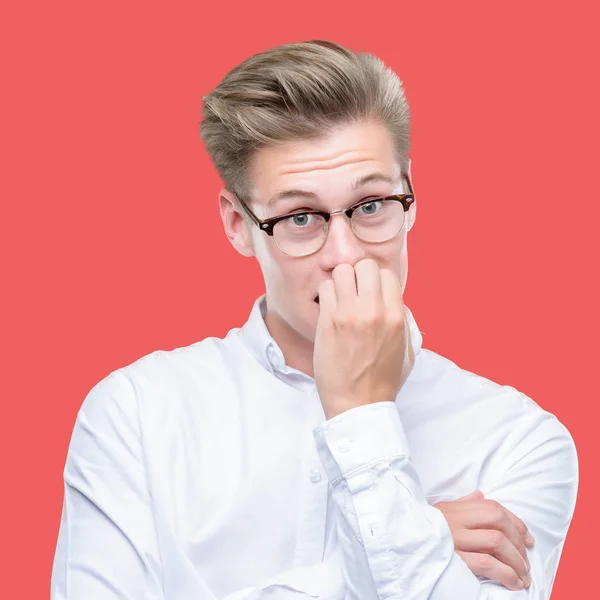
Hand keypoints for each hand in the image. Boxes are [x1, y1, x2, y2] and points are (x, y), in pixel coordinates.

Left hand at [313, 259, 413, 419]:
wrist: (358, 405)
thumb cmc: (383, 380)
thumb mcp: (406, 350)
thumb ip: (403, 320)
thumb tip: (394, 299)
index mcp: (396, 317)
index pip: (387, 274)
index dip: (377, 281)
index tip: (370, 292)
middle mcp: (374, 311)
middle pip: (364, 265)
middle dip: (358, 275)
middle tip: (353, 292)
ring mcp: (349, 314)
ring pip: (342, 271)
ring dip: (340, 282)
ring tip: (340, 299)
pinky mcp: (328, 321)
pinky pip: (325, 288)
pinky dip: (326, 295)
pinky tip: (329, 310)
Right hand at [433, 491, 534, 590]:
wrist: (399, 541)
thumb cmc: (423, 528)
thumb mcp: (440, 511)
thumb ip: (462, 504)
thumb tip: (480, 495)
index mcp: (455, 509)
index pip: (492, 507)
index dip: (516, 522)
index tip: (528, 539)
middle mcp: (456, 520)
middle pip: (498, 522)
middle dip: (518, 541)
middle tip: (526, 560)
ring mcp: (454, 539)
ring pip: (496, 542)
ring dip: (516, 561)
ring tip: (523, 576)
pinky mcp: (454, 559)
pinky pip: (486, 563)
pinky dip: (505, 574)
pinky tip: (513, 583)